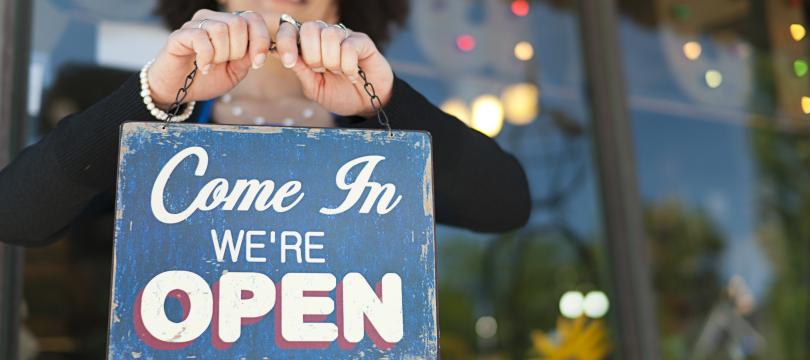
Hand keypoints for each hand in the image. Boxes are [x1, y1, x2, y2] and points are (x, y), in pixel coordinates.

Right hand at [147, 9, 270, 107]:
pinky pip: (201, 38)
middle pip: (239, 23)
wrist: (178, 90)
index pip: (253, 18)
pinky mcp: (180, 35)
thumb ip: (247, 58)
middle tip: (226, 63)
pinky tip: (203, 67)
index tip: (257, 63)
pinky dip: (206, 57)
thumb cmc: (207, 79)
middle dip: (238, 50)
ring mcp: (195, 25)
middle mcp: (213, 20)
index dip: (260, 40)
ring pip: (221, 29)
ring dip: (221, 54)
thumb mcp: (235, 72)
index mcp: (229, 26)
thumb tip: (259, 49)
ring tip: (212, 65)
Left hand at [275, 20, 393, 116]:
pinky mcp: (362, 42)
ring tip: (338, 72)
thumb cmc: (340, 94)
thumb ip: (301, 71)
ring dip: (332, 61)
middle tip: (321, 70)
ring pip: (329, 35)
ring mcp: (344, 37)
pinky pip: (349, 45)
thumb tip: (283, 55)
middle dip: (312, 55)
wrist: (366, 105)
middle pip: (310, 28)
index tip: (289, 62)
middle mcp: (325, 36)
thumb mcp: (315, 88)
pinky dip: (348, 65)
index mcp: (309, 46)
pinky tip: (352, 74)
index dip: (286, 42)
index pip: (290, 29)